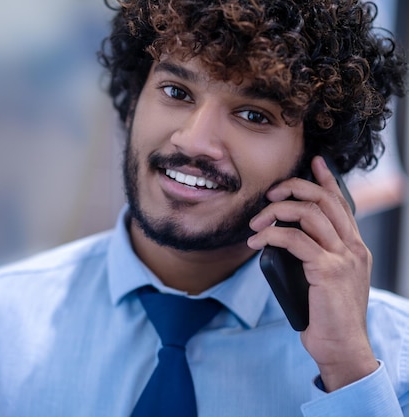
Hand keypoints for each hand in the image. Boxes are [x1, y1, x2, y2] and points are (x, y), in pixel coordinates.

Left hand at [247, 155, 378, 390]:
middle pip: (324, 200)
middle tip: (270, 195)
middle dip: (294, 189)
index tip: (313, 163)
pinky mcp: (327, 271)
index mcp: (353, 247)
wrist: (341, 347)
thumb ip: (313, 256)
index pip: (341, 203)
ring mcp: (342, 258)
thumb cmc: (326, 315)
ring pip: (309, 214)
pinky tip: (256, 242)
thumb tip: (283, 239)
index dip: (326, 180)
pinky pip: (295, 240)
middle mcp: (352, 248)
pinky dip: (271, 236)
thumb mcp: (324, 278)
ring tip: (255, 224)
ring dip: (276, 212)